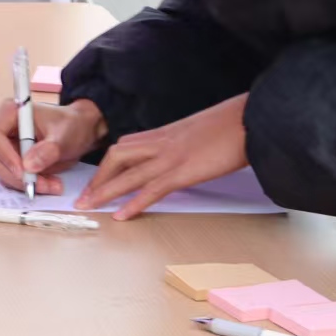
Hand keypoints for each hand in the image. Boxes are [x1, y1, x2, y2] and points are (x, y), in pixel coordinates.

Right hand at [0, 98, 106, 196]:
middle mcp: (2, 129)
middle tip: (44, 185)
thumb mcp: (64, 136)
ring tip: (53, 185)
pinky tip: (48, 184)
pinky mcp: (10, 161)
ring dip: (24, 183)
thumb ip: (49, 150)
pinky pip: (11, 178)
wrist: (77, 131)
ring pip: (1, 172)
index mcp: (10, 112)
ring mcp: (4, 146)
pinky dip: (27, 185)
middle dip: (17, 176)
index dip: (4, 155)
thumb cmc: (69, 125)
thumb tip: (28, 165)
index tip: (23, 171)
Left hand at [78, 93, 249, 219]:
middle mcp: (162, 142)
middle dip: (97, 178)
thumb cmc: (232, 125)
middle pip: (117, 157)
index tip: (97, 178)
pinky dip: (134, 204)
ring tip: (87, 207)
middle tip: (85, 196)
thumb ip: (185, 143)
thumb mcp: (201, 132)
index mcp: (166, 133)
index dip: (108, 163)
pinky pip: (152, 189)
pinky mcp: (184, 171)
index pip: (126, 146)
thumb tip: (183, 155)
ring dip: (104, 192)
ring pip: (127, 174)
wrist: (250, 119)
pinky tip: (121, 216)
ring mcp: (171, 156)